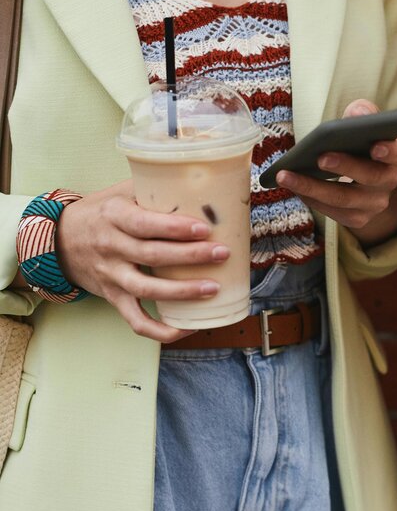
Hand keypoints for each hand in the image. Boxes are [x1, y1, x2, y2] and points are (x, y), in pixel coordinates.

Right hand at [56, 180, 229, 342]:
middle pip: (152, 256)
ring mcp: (111, 275)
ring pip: (146, 289)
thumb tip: (198, 180)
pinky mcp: (113, 297)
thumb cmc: (100, 213)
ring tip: (213, 288)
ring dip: (182, 292)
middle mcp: (110, 247)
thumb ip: (152, 188)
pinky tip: (186, 328)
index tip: (204, 229)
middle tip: (221, 254)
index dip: (175, 228)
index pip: (144, 224)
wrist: (60, 241)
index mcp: (114, 216)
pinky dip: (161, 330)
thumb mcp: (120, 193)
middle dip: (191, 256)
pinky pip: (136, 320)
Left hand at [276, 99, 396, 245]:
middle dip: (345, 166)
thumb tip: (356, 114)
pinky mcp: (357, 218)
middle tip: (320, 157)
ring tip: (286, 175)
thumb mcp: (365, 127)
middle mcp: (390, 182)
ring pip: (344, 198)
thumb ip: (362, 114)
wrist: (367, 183)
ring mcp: (374, 204)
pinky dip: (310, 197)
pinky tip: (291, 185)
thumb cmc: (361, 145)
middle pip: (371, 177)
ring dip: (312, 186)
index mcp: (396, 156)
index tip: (375, 145)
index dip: (389, 150)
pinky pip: (332, 211)